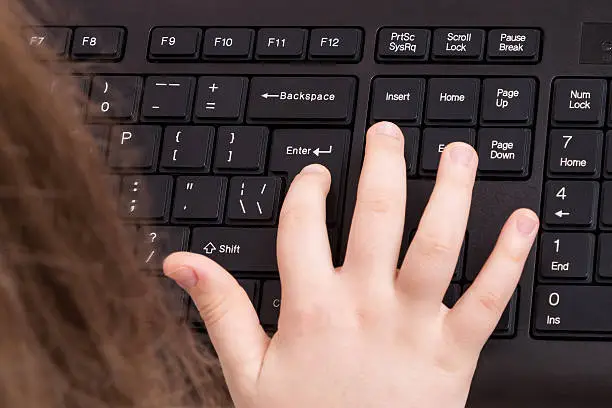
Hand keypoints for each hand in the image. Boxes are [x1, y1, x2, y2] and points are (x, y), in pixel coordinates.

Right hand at [164, 122, 538, 407]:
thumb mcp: (246, 373)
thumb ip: (219, 310)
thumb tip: (182, 263)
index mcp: (311, 307)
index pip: (302, 224)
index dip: (306, 188)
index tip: (315, 174)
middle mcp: (365, 305)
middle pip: (377, 216)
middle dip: (382, 165)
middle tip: (388, 132)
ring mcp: (413, 325)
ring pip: (437, 245)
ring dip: (450, 194)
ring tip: (457, 154)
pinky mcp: (453, 352)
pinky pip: (488, 299)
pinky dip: (509, 258)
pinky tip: (523, 223)